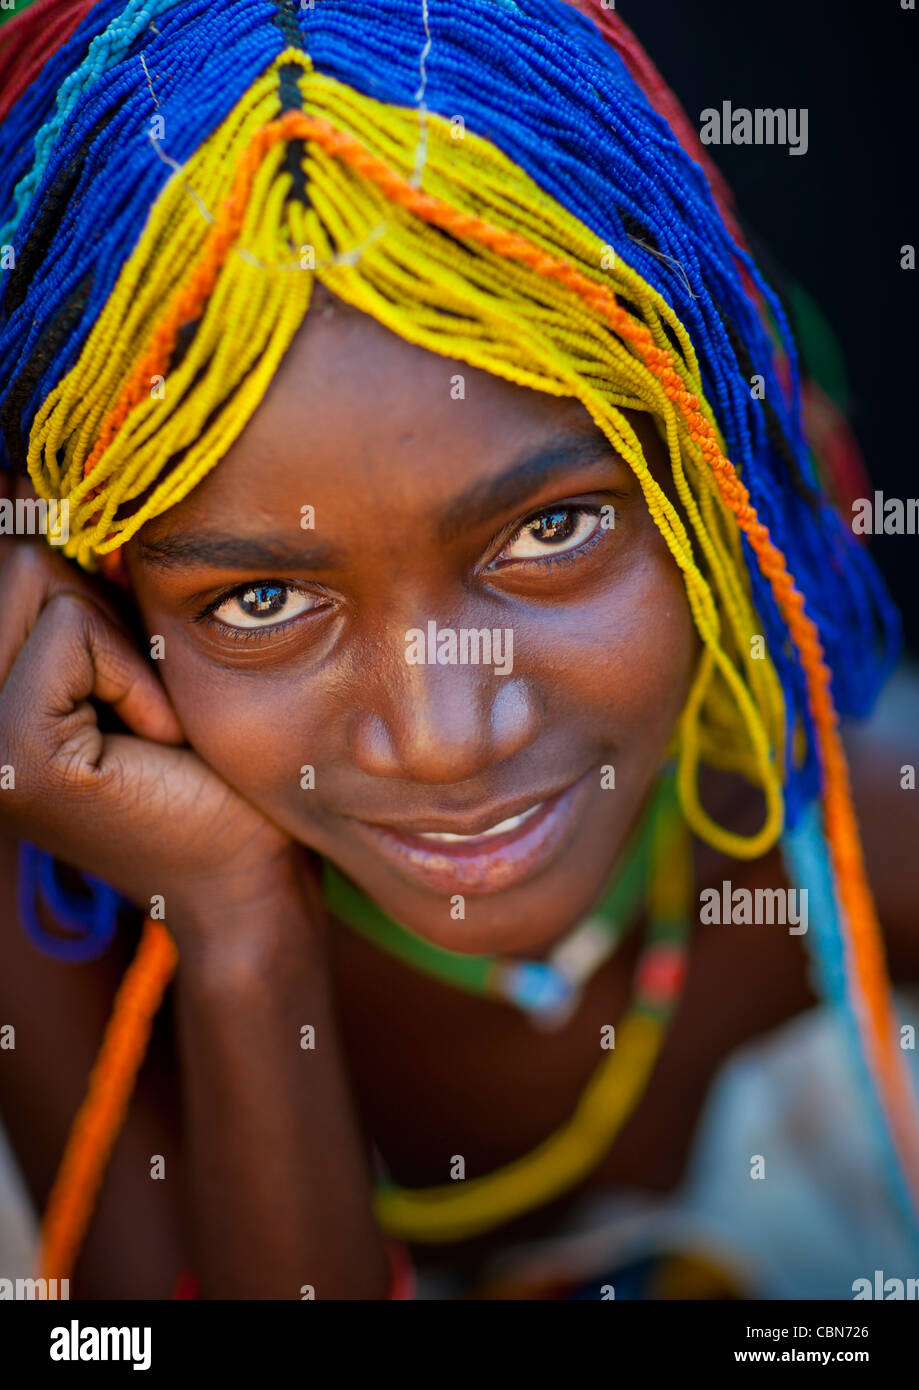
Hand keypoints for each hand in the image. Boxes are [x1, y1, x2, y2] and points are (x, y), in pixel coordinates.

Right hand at [0, 538, 299, 930]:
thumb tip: (35, 466)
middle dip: (100, 602)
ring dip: (117, 636)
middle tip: (136, 692)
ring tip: (140, 713)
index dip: (78, 575)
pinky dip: (133, 672)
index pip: (1, 538)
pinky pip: (75, 630)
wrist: (243, 871)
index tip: (119, 663)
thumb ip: (74, 579)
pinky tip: (150, 738)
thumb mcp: (124, 646)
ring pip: (36, 571)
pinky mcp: (9, 754)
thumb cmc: (199, 755)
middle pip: (13, 546)